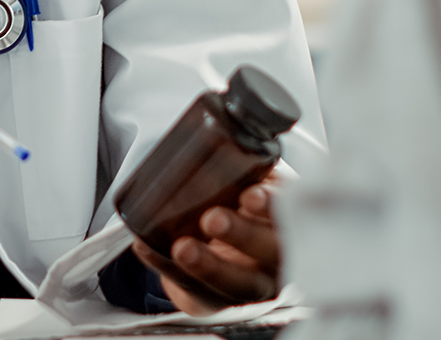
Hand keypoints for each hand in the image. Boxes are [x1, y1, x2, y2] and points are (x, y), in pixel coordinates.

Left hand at [131, 176, 282, 315]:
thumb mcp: (258, 186)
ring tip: (183, 247)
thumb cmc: (244, 209)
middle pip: (271, 256)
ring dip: (208, 266)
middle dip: (243, 236)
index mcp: (293, 228)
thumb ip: (256, 172)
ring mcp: (250, 288)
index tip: (251, 195)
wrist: (226, 248)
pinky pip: (193, 291)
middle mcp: (278, 263)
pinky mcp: (216, 302)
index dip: (275, 210)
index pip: (294, 220)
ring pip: (236, 285)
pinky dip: (166, 267)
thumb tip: (234, 139)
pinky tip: (145, 247)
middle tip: (213, 218)